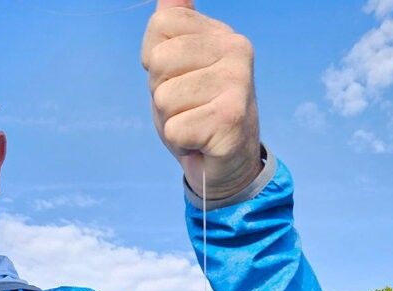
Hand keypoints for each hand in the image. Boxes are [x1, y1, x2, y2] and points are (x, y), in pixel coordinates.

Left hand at [141, 0, 261, 199]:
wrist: (226, 165)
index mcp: (221, 33)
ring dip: (171, 120)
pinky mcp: (230, 120)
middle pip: (159, 62)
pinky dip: (180, 141)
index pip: (161, 23)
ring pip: (164, 98)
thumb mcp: (180, 66)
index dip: (155, 59)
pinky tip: (200, 142)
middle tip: (187, 109)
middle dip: (161, 93)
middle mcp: (236, 50)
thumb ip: (176, 25)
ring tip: (194, 124)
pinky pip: (175, 129)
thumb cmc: (197, 114)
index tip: (178, 79)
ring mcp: (237, 83)